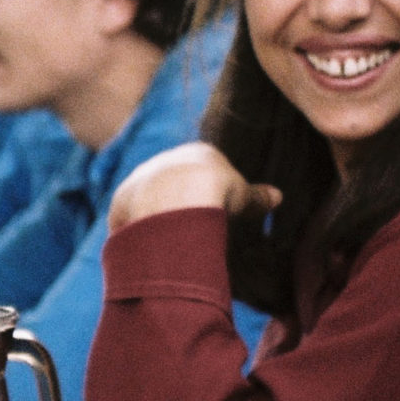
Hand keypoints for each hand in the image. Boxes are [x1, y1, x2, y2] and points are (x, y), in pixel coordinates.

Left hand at [107, 143, 280, 231]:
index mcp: (195, 152)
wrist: (174, 199)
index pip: (204, 171)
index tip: (216, 213)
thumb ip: (256, 197)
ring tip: (171, 243)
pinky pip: (130, 217)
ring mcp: (140, 178)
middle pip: (175, 184)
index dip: (211, 193)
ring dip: (157, 219)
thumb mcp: (243, 197)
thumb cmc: (216, 193)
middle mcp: (164, 160)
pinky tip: (149, 248)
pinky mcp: (121, 199)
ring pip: (150, 200)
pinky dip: (139, 232)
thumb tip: (277, 197)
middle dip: (182, 204)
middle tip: (192, 230)